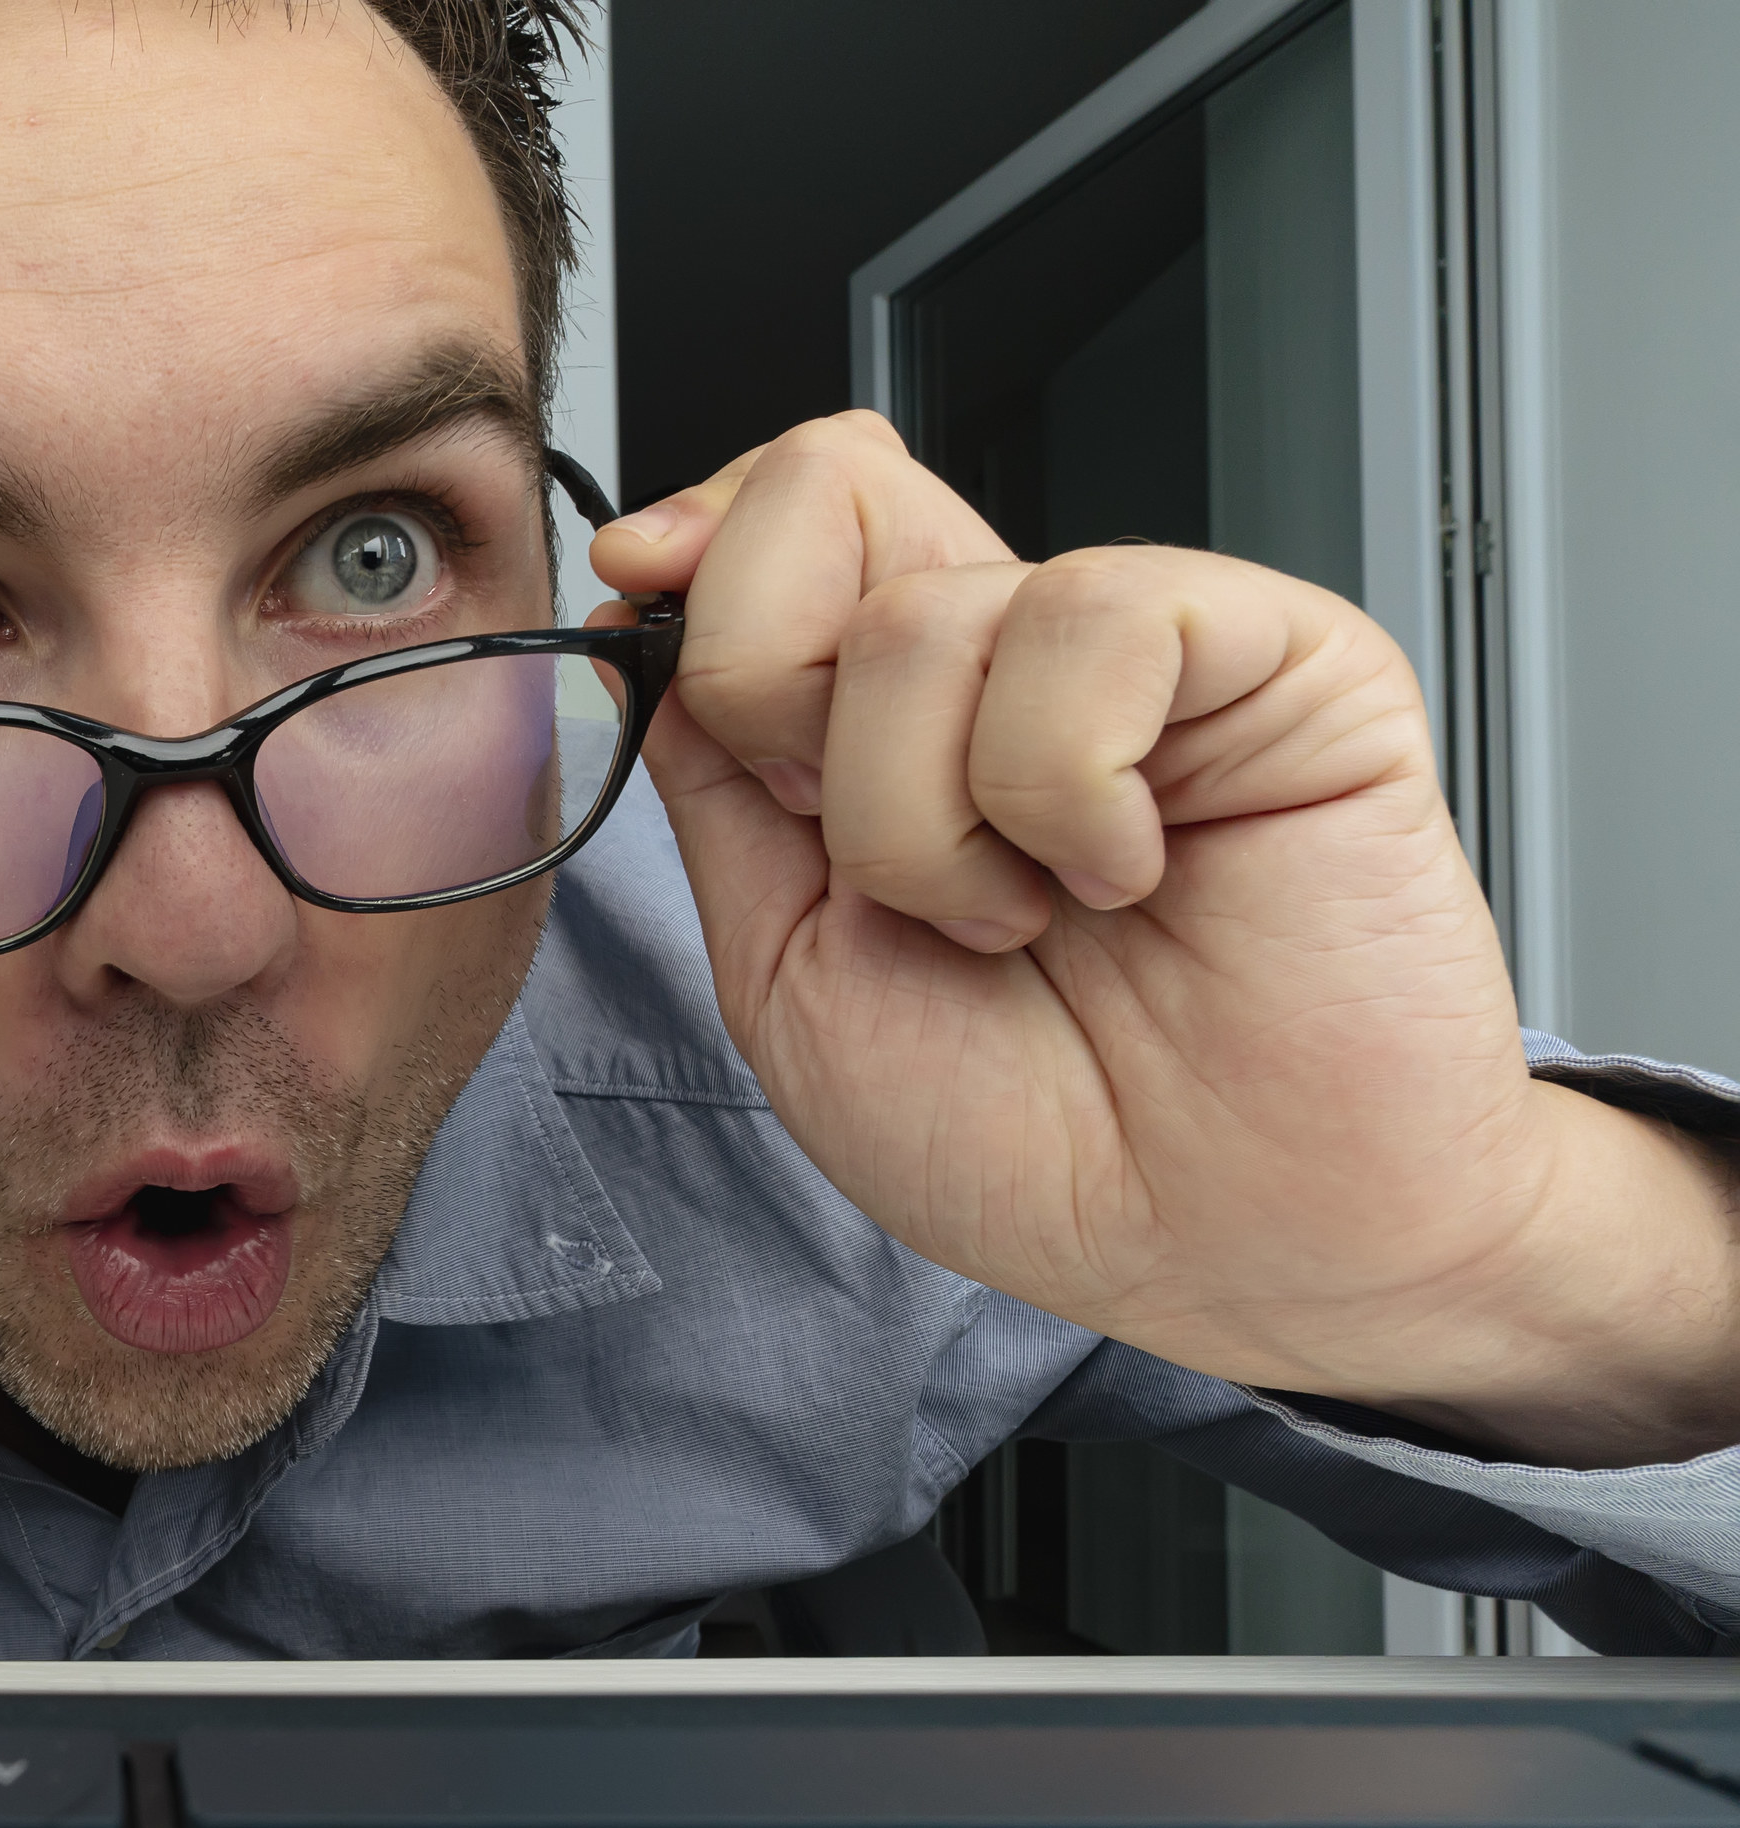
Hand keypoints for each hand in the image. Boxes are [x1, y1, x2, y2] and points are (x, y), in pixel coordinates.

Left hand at [593, 413, 1739, 1465]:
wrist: (1222, 1247)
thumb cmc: (1032, 1141)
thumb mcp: (789, 969)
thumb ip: (716, 786)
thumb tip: (646, 615)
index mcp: (886, 720)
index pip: (774, 524)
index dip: (694, 544)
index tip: (640, 591)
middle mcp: (1004, 659)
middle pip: (826, 491)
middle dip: (774, 689)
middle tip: (862, 852)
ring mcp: (1141, 649)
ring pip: (922, 613)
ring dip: (927, 823)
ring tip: (1028, 918)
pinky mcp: (1276, 654)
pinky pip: (1093, 623)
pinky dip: (1066, 791)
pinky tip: (1127, 872)